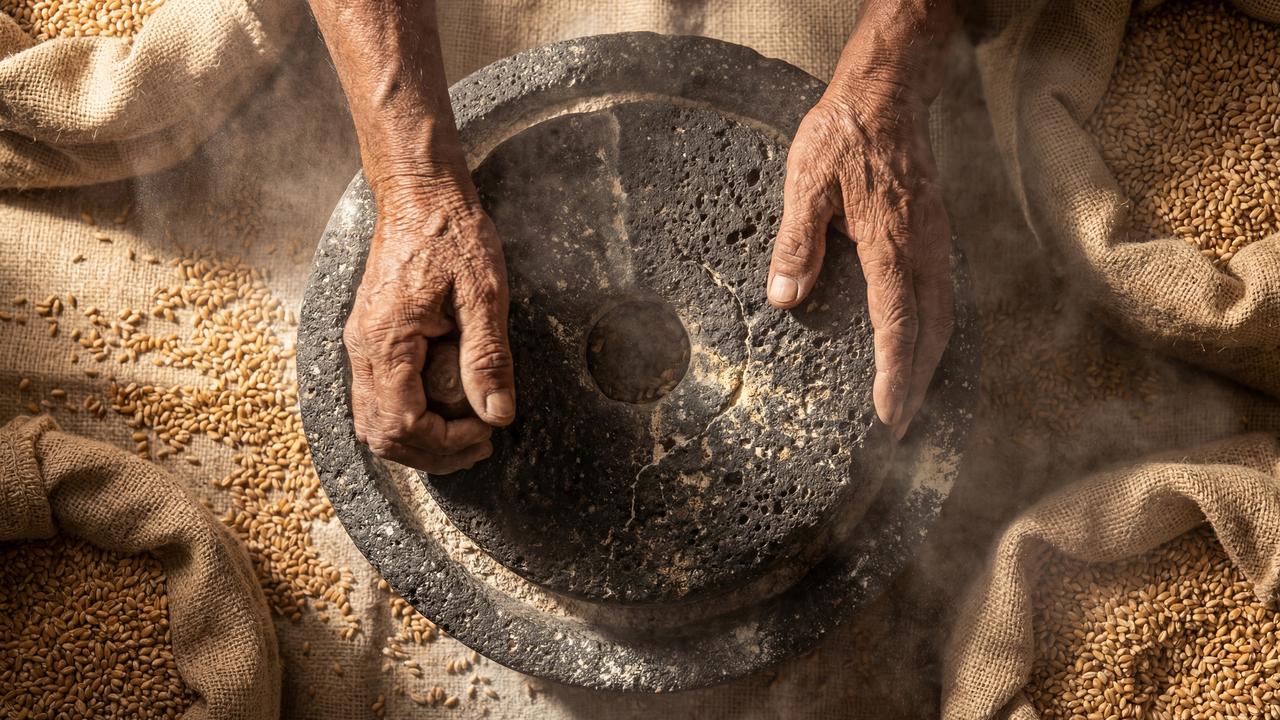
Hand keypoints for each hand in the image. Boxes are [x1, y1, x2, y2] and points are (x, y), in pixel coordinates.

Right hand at [344, 178, 515, 472]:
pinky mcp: (370, 341)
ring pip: (374, 423)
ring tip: (467, 436)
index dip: (446, 443)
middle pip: (382, 435)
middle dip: (433, 453)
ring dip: (419, 443)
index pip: (403, 424)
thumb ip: (488, 358)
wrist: (419, 195)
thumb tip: (498, 415)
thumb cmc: (452, 235)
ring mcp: (361, 345)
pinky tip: (446, 413)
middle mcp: (362, 349)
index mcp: (386, 340)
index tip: (487, 432)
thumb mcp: (483, 295)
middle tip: (481, 445)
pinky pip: (377, 400)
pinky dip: (409, 420)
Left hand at [767, 83, 953, 439]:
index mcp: (891, 242)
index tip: (888, 414)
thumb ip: (797, 244)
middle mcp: (924, 247)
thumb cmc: (843, 135)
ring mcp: (937, 240)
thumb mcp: (805, 184)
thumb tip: (786, 299)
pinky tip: (917, 344)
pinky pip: (943, 293)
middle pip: (931, 330)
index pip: (896, 322)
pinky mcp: (937, 233)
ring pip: (943, 314)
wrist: (888, 93)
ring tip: (910, 398)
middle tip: (900, 426)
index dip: (894, 373)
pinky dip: (933, 329)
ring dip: (928, 361)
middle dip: (917, 383)